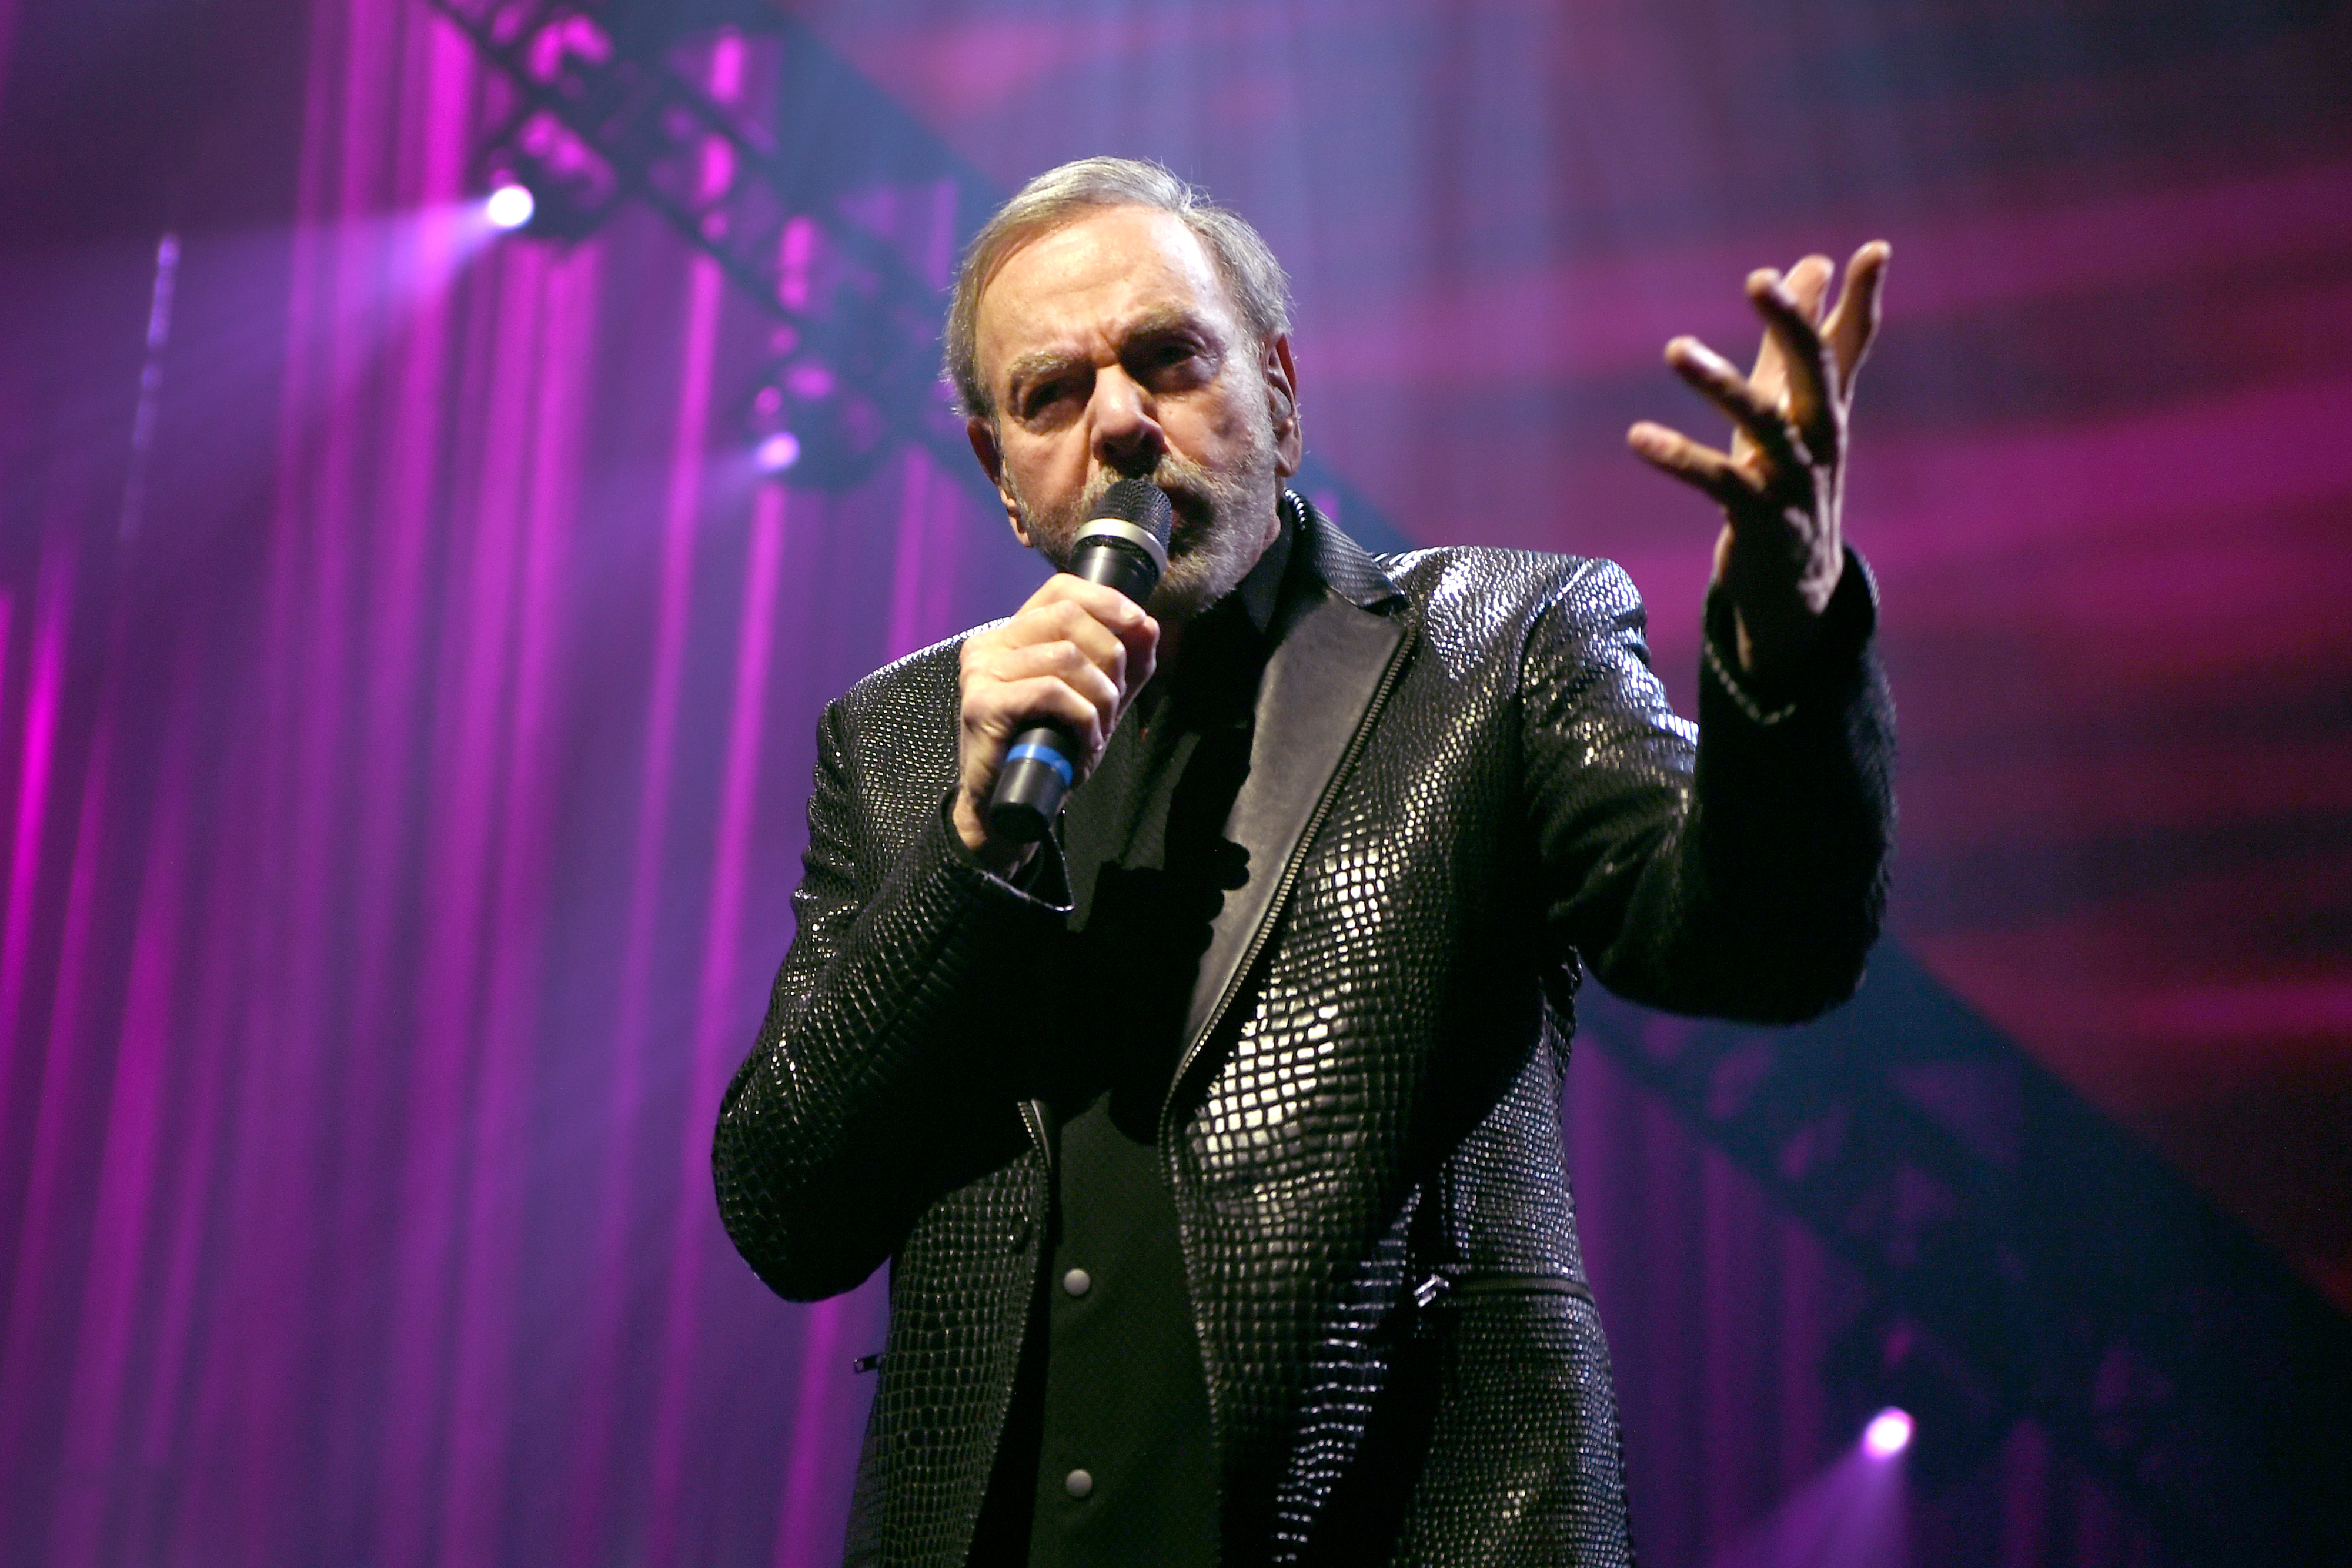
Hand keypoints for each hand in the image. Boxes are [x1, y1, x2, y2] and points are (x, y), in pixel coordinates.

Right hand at [954, 574, 1159, 873]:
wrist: (1009, 806)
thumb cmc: (1048, 751)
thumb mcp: (1095, 700)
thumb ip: (1123, 664)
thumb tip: (1147, 625)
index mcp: (1013, 635)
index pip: (1060, 589)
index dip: (1105, 599)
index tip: (1138, 623)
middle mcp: (990, 644)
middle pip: (1069, 617)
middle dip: (1110, 659)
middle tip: (1113, 703)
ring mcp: (981, 671)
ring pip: (1065, 655)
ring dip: (1099, 697)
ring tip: (1097, 730)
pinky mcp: (982, 703)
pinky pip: (1051, 691)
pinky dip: (1081, 718)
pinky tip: (1083, 743)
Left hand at [1628, 241, 1888, 680]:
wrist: (1798, 584)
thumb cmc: (1791, 478)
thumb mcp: (1796, 406)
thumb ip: (1799, 337)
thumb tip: (1815, 260)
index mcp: (1828, 409)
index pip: (1849, 346)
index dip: (1864, 300)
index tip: (1872, 249)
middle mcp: (1820, 440)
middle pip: (1815, 373)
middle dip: (1792, 324)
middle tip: (1761, 279)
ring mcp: (1793, 482)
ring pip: (1762, 424)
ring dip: (1720, 384)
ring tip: (1675, 347)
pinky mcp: (1758, 521)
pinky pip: (1718, 483)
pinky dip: (1678, 458)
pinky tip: (1637, 436)